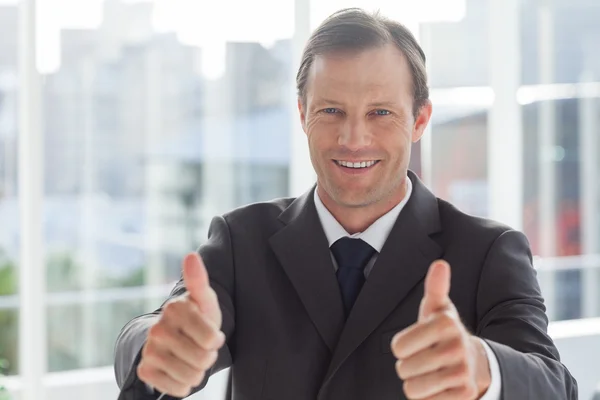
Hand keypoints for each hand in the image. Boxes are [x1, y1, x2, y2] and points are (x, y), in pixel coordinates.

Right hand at [137, 253, 225, 397]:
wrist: (176, 339)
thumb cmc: (198, 317)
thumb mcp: (205, 300)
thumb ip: (199, 281)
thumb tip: (191, 255)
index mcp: (175, 308)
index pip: (211, 339)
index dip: (216, 340)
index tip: (210, 333)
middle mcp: (158, 328)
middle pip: (203, 359)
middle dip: (207, 357)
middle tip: (201, 347)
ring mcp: (150, 350)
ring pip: (190, 376)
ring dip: (197, 372)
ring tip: (192, 359)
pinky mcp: (145, 369)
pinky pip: (174, 388)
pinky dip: (182, 385)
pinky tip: (179, 371)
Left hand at [391, 260, 490, 399]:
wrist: (477, 363)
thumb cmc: (446, 333)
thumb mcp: (439, 309)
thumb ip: (436, 287)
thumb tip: (440, 264)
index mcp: (446, 323)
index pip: (398, 347)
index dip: (401, 347)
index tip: (416, 342)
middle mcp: (456, 346)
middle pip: (403, 369)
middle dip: (408, 367)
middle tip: (424, 359)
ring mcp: (462, 372)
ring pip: (412, 389)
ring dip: (416, 384)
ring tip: (430, 373)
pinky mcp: (464, 394)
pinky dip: (429, 397)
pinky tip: (441, 385)